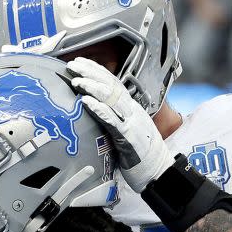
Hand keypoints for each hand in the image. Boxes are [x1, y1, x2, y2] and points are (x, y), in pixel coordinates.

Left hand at [68, 58, 175, 191]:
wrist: (159, 169)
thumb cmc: (141, 152)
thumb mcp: (128, 128)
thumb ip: (116, 117)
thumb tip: (98, 108)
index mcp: (131, 107)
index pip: (113, 82)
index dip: (97, 70)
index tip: (81, 62)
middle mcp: (132, 110)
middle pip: (111, 85)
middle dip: (91, 72)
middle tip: (73, 65)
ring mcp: (131, 122)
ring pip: (112, 98)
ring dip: (92, 87)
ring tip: (76, 81)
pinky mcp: (128, 137)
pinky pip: (112, 119)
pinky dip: (99, 109)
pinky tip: (86, 102)